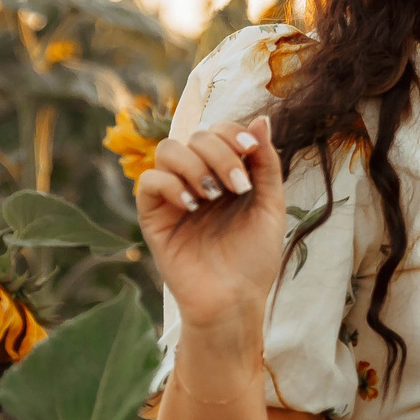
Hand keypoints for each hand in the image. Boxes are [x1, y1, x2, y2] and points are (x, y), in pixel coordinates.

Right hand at [135, 114, 285, 345]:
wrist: (235, 300)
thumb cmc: (255, 258)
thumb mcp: (270, 205)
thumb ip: (266, 163)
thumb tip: (262, 119)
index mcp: (226, 173)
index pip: (219, 130)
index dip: (233, 132)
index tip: (251, 152)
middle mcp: (198, 178)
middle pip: (196, 135)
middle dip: (220, 154)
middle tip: (237, 188)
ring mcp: (174, 196)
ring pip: (168, 150)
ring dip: (195, 165)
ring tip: (213, 196)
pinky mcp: (153, 217)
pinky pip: (148, 182)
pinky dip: (171, 185)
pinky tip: (192, 206)